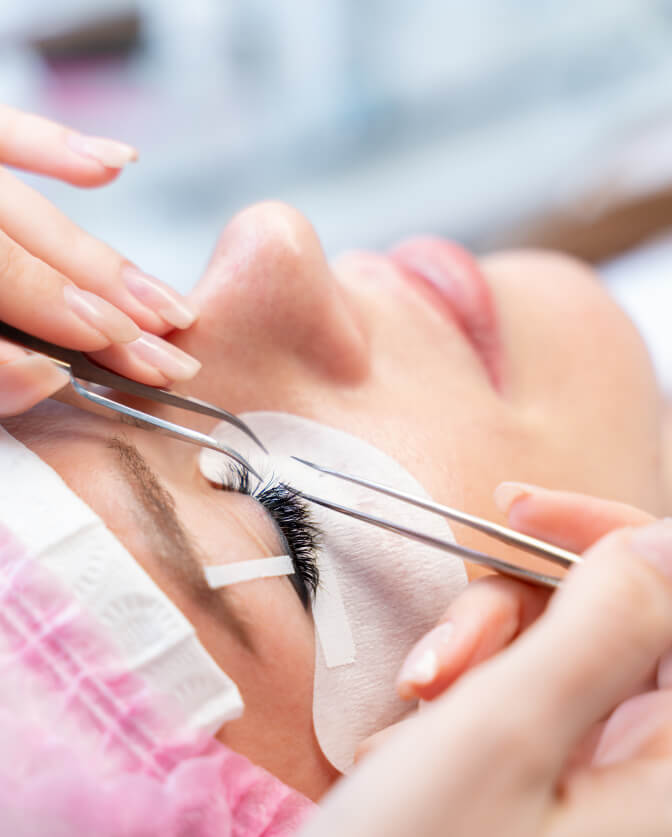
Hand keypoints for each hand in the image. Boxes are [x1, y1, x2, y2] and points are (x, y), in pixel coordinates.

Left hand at [0, 104, 200, 416]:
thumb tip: (41, 376)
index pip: (5, 276)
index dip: (68, 313)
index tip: (127, 345)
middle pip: (32, 249)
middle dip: (112, 305)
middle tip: (170, 354)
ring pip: (34, 209)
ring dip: (106, 260)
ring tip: (168, 306)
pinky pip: (6, 131)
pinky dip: (57, 147)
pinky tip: (119, 166)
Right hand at [307, 518, 671, 836]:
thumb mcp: (500, 736)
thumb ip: (601, 624)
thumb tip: (664, 538)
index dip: (609, 537)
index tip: (517, 512)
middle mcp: (656, 782)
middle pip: (622, 629)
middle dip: (520, 614)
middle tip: (440, 654)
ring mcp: (612, 790)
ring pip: (568, 662)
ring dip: (484, 662)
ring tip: (415, 709)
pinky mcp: (566, 795)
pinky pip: (537, 707)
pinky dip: (474, 703)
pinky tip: (417, 741)